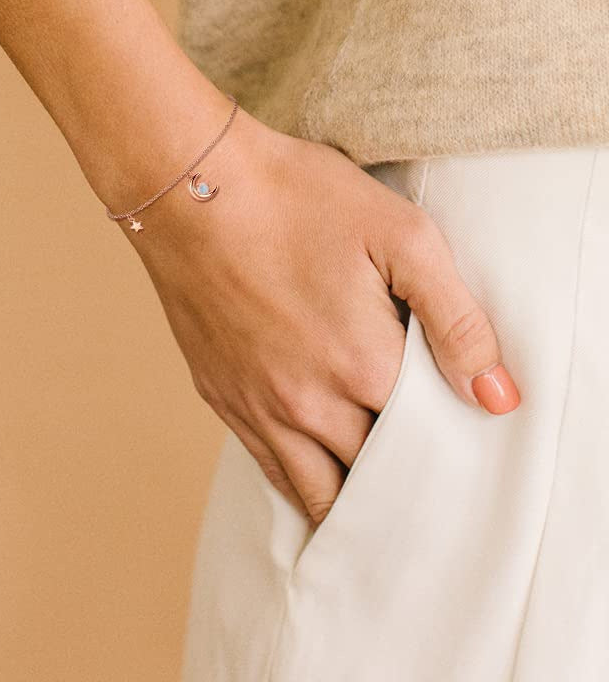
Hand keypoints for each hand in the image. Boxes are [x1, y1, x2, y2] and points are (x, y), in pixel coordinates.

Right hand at [127, 106, 520, 525]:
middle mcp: (308, 404)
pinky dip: (300, 486)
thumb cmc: (296, 200)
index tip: (455, 435)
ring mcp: (257, 407)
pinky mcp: (221, 397)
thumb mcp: (401, 237)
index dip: (447, 442)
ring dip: (351, 502)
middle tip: (421, 474)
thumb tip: (498, 398)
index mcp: (363, 367)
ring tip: (374, 503)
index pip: (426, 443)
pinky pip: (268, 469)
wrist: (193, 187)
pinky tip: (315, 478)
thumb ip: (457, 321)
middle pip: (373, 477)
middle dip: (402, 481)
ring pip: (316, 492)